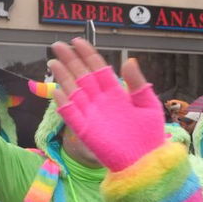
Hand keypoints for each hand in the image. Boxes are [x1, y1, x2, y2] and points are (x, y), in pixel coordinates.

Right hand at [47, 38, 163, 170]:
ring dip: (63, 77)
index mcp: (115, 93)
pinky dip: (64, 104)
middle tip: (58, 45)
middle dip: (70, 60)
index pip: (98, 68)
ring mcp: (91, 115)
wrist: (145, 161)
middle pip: (82, 76)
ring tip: (53, 62)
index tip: (78, 41)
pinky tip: (58, 91)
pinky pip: (71, 115)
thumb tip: (129, 60)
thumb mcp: (148, 104)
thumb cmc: (149, 134)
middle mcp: (100, 101)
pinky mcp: (85, 131)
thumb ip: (137, 83)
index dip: (88, 55)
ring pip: (73, 91)